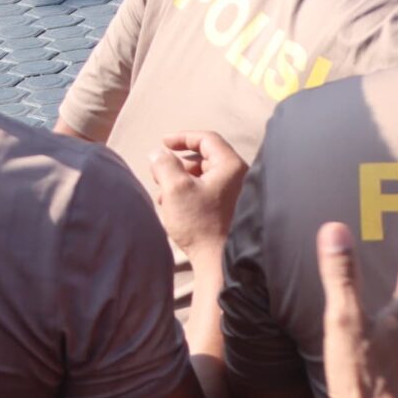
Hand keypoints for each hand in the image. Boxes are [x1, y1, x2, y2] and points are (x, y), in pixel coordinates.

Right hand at [148, 131, 248, 285]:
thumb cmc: (200, 223)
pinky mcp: (231, 209)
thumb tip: (158, 154)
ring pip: (203, 177)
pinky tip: (172, 207)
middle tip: (158, 174)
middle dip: (177, 164)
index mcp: (231, 166)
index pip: (207, 139)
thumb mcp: (175, 189)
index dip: (182, 137)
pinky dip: (188, 193)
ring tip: (162, 195)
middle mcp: (239, 176)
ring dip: (180, 181)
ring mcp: (237, 193)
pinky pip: (207, 191)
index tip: (162, 143)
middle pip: (204, 158)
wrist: (219, 260)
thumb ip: (164, 165)